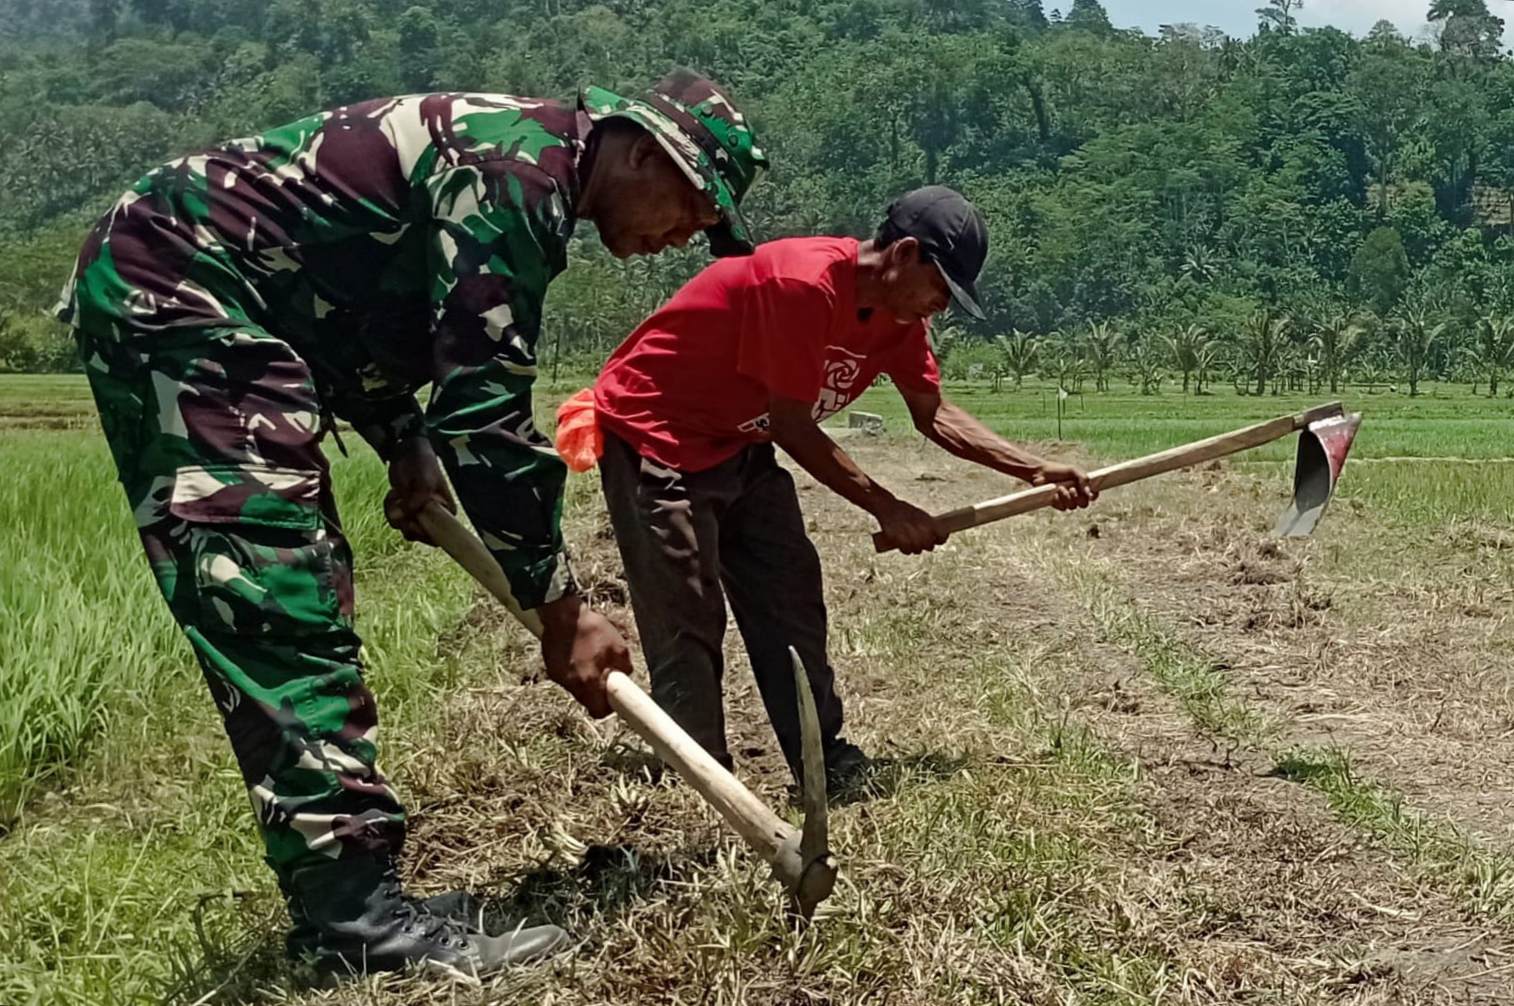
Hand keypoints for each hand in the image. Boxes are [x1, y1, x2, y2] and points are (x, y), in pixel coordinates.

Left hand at [384, 436, 455, 544]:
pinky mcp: (404, 509)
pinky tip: (393, 493)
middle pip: (419, 535)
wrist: (406, 450)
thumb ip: (417, 501)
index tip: (413, 522)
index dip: (425, 535)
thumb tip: (403, 518)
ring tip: (396, 494)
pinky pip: (394, 519)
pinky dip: (389, 508)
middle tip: (400, 506)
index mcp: (446, 510)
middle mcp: (434, 515)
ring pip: (404, 528)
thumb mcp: (424, 480)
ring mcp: (418, 513)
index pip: (440, 536)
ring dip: (394, 513)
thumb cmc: (422, 463)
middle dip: (406, 523)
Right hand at [537, 596, 627, 718]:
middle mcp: (572, 685)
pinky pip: (566, 677)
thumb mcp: (618, 646)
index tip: (611, 698)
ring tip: (590, 661)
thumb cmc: (592, 629)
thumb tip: (625, 676)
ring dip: (585, 681)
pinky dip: (573, 671)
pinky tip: (577, 655)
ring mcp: (559, 678)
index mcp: (589, 682)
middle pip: (586, 701)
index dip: (607, 707)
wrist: (563, 615)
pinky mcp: (551, 669)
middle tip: (603, 676)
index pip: (598, 711)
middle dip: (596, 693)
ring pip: (576, 689)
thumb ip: (624, 667)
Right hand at [874, 497, 947, 554]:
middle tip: (922, 542)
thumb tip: (939, 534)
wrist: (887, 506)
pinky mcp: (900, 540)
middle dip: (926, 545)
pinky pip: (907, 551)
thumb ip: (929, 524)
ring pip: (918, 550)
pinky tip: (904, 546)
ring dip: (915, 548)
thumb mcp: (919, 513)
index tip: (937, 540)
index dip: (941, 539)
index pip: (941, 536)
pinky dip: (906, 550)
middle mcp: (922, 529)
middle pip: (929, 546)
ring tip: (911, 543)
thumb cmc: (904, 510)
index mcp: (929, 522)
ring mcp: (911, 535)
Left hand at [1031, 461, 1097, 510]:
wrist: (1041, 473)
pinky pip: (1062, 508)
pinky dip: (1058, 501)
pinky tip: (1054, 494)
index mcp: (1081, 486)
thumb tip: (1089, 492)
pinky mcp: (1057, 504)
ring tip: (1060, 488)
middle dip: (1078, 498)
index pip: (1093, 495)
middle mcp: (1075, 494)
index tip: (1090, 495)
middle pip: (1084, 504)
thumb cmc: (1057, 470)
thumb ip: (1083, 478)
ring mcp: (1066, 500)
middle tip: (1071, 489)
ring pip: (1072, 507)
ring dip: (1066, 498)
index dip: (1093, 496)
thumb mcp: (1072, 470)